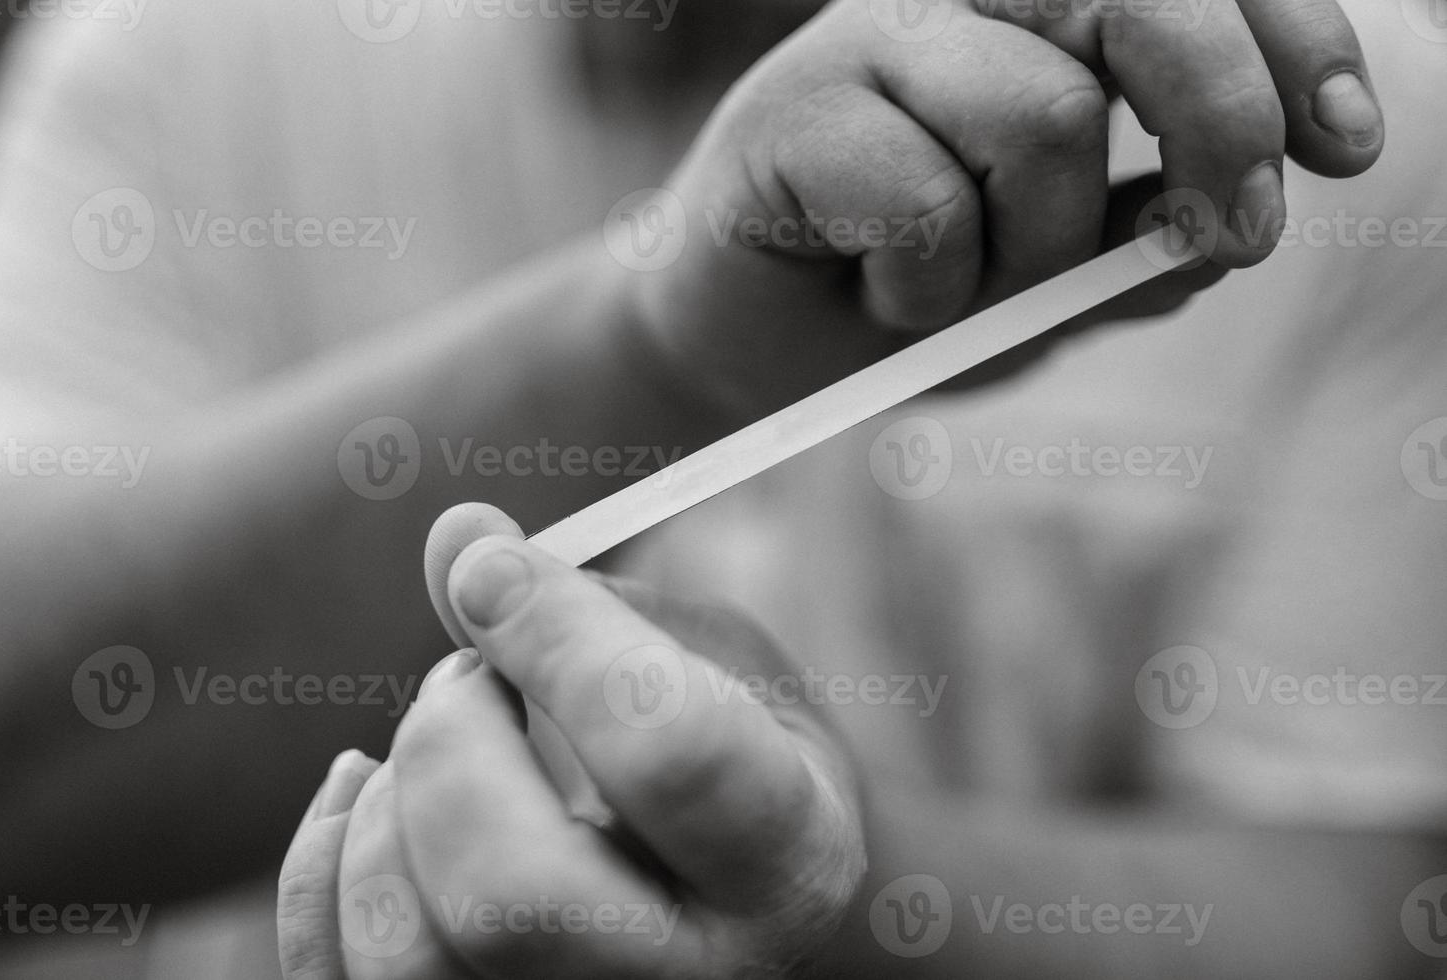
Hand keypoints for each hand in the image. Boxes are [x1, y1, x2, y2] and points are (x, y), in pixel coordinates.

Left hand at [278, 504, 864, 978]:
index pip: (669, 756)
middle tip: (466, 673)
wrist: (727, 879)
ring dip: (388, 804)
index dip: (561, 641)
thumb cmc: (728, 750)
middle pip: (513, 896)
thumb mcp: (704, 657)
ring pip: (413, 958)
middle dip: (452, 744)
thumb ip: (589, 599)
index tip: (493, 572)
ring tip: (443, 731)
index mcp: (786, 862)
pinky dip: (323, 863)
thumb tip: (459, 539)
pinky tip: (369, 789)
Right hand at [618, 0, 1381, 414]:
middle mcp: (953, 2)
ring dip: (1029, 252)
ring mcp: (866, 43)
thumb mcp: (1055, 288)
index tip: (1345, 144)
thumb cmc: (902, 300)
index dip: (1288, 34)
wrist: (750, 355)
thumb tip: (1236, 220)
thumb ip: (1143, 246)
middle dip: (1220, 112)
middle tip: (1241, 230)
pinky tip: (878, 302)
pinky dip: (929, 291)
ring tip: (954, 293)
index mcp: (1028, 15)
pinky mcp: (789, 113)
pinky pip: (928, 206)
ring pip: (1042, 117)